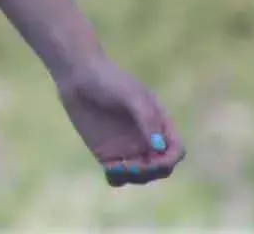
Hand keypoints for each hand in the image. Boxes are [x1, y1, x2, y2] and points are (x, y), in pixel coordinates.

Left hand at [56, 56, 183, 186]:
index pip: (176, 151)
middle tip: (132, 164)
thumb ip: (147, 119)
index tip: (154, 157)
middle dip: (152, 171)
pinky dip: (117, 177)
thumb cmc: (108, 80)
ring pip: (141, 175)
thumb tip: (159, 148)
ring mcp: (127, 148)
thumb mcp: (131, 95)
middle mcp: (147, 140)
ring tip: (118, 166)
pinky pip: (117, 175)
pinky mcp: (106, 153)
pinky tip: (110, 168)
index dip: (169, 159)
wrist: (77, 75)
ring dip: (136, 177)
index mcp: (160, 125)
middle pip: (161, 168)